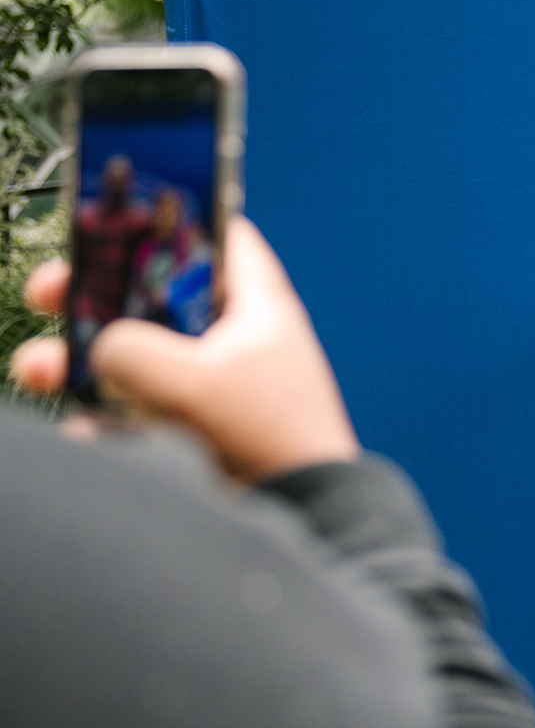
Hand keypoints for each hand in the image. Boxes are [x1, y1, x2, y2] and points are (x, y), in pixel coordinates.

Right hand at [8, 218, 360, 481]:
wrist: (301, 517)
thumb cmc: (266, 439)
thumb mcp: (191, 381)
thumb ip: (131, 350)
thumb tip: (102, 351)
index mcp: (256, 307)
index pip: (220, 235)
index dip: (171, 215)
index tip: (115, 210)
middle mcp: (235, 339)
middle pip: (155, 294)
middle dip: (95, 292)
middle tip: (48, 293)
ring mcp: (213, 385)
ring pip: (136, 355)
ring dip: (81, 359)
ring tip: (40, 370)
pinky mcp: (194, 430)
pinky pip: (134, 412)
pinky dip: (102, 419)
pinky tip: (81, 431)